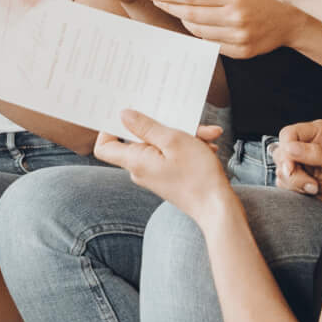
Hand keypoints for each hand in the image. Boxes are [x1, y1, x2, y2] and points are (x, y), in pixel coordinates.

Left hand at [93, 111, 236, 227]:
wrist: (218, 207)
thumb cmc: (197, 175)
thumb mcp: (172, 141)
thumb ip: (146, 126)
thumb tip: (123, 115)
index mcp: (135, 161)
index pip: (104, 147)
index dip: (108, 128)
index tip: (125, 114)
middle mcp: (140, 169)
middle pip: (140, 139)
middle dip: (162, 125)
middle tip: (183, 118)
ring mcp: (154, 173)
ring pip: (161, 144)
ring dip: (183, 135)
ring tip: (207, 134)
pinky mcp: (168, 176)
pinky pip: (171, 154)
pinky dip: (188, 146)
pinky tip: (209, 144)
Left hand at [148, 0, 303, 59]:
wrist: (294, 19)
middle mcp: (235, 16)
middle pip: (190, 15)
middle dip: (169, 8)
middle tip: (158, 2)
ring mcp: (238, 36)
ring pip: (198, 31)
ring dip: (185, 22)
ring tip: (180, 13)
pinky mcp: (241, 51)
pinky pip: (211, 44)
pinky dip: (202, 35)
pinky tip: (200, 27)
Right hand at [274, 119, 321, 205]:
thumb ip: (316, 154)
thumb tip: (290, 147)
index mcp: (317, 133)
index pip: (289, 134)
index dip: (286, 149)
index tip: (290, 167)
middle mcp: (306, 145)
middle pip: (281, 153)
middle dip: (292, 172)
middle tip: (310, 183)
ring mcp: (300, 162)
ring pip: (280, 170)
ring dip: (295, 183)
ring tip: (316, 187)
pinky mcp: (298, 177)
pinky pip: (283, 182)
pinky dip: (295, 189)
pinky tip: (313, 190)